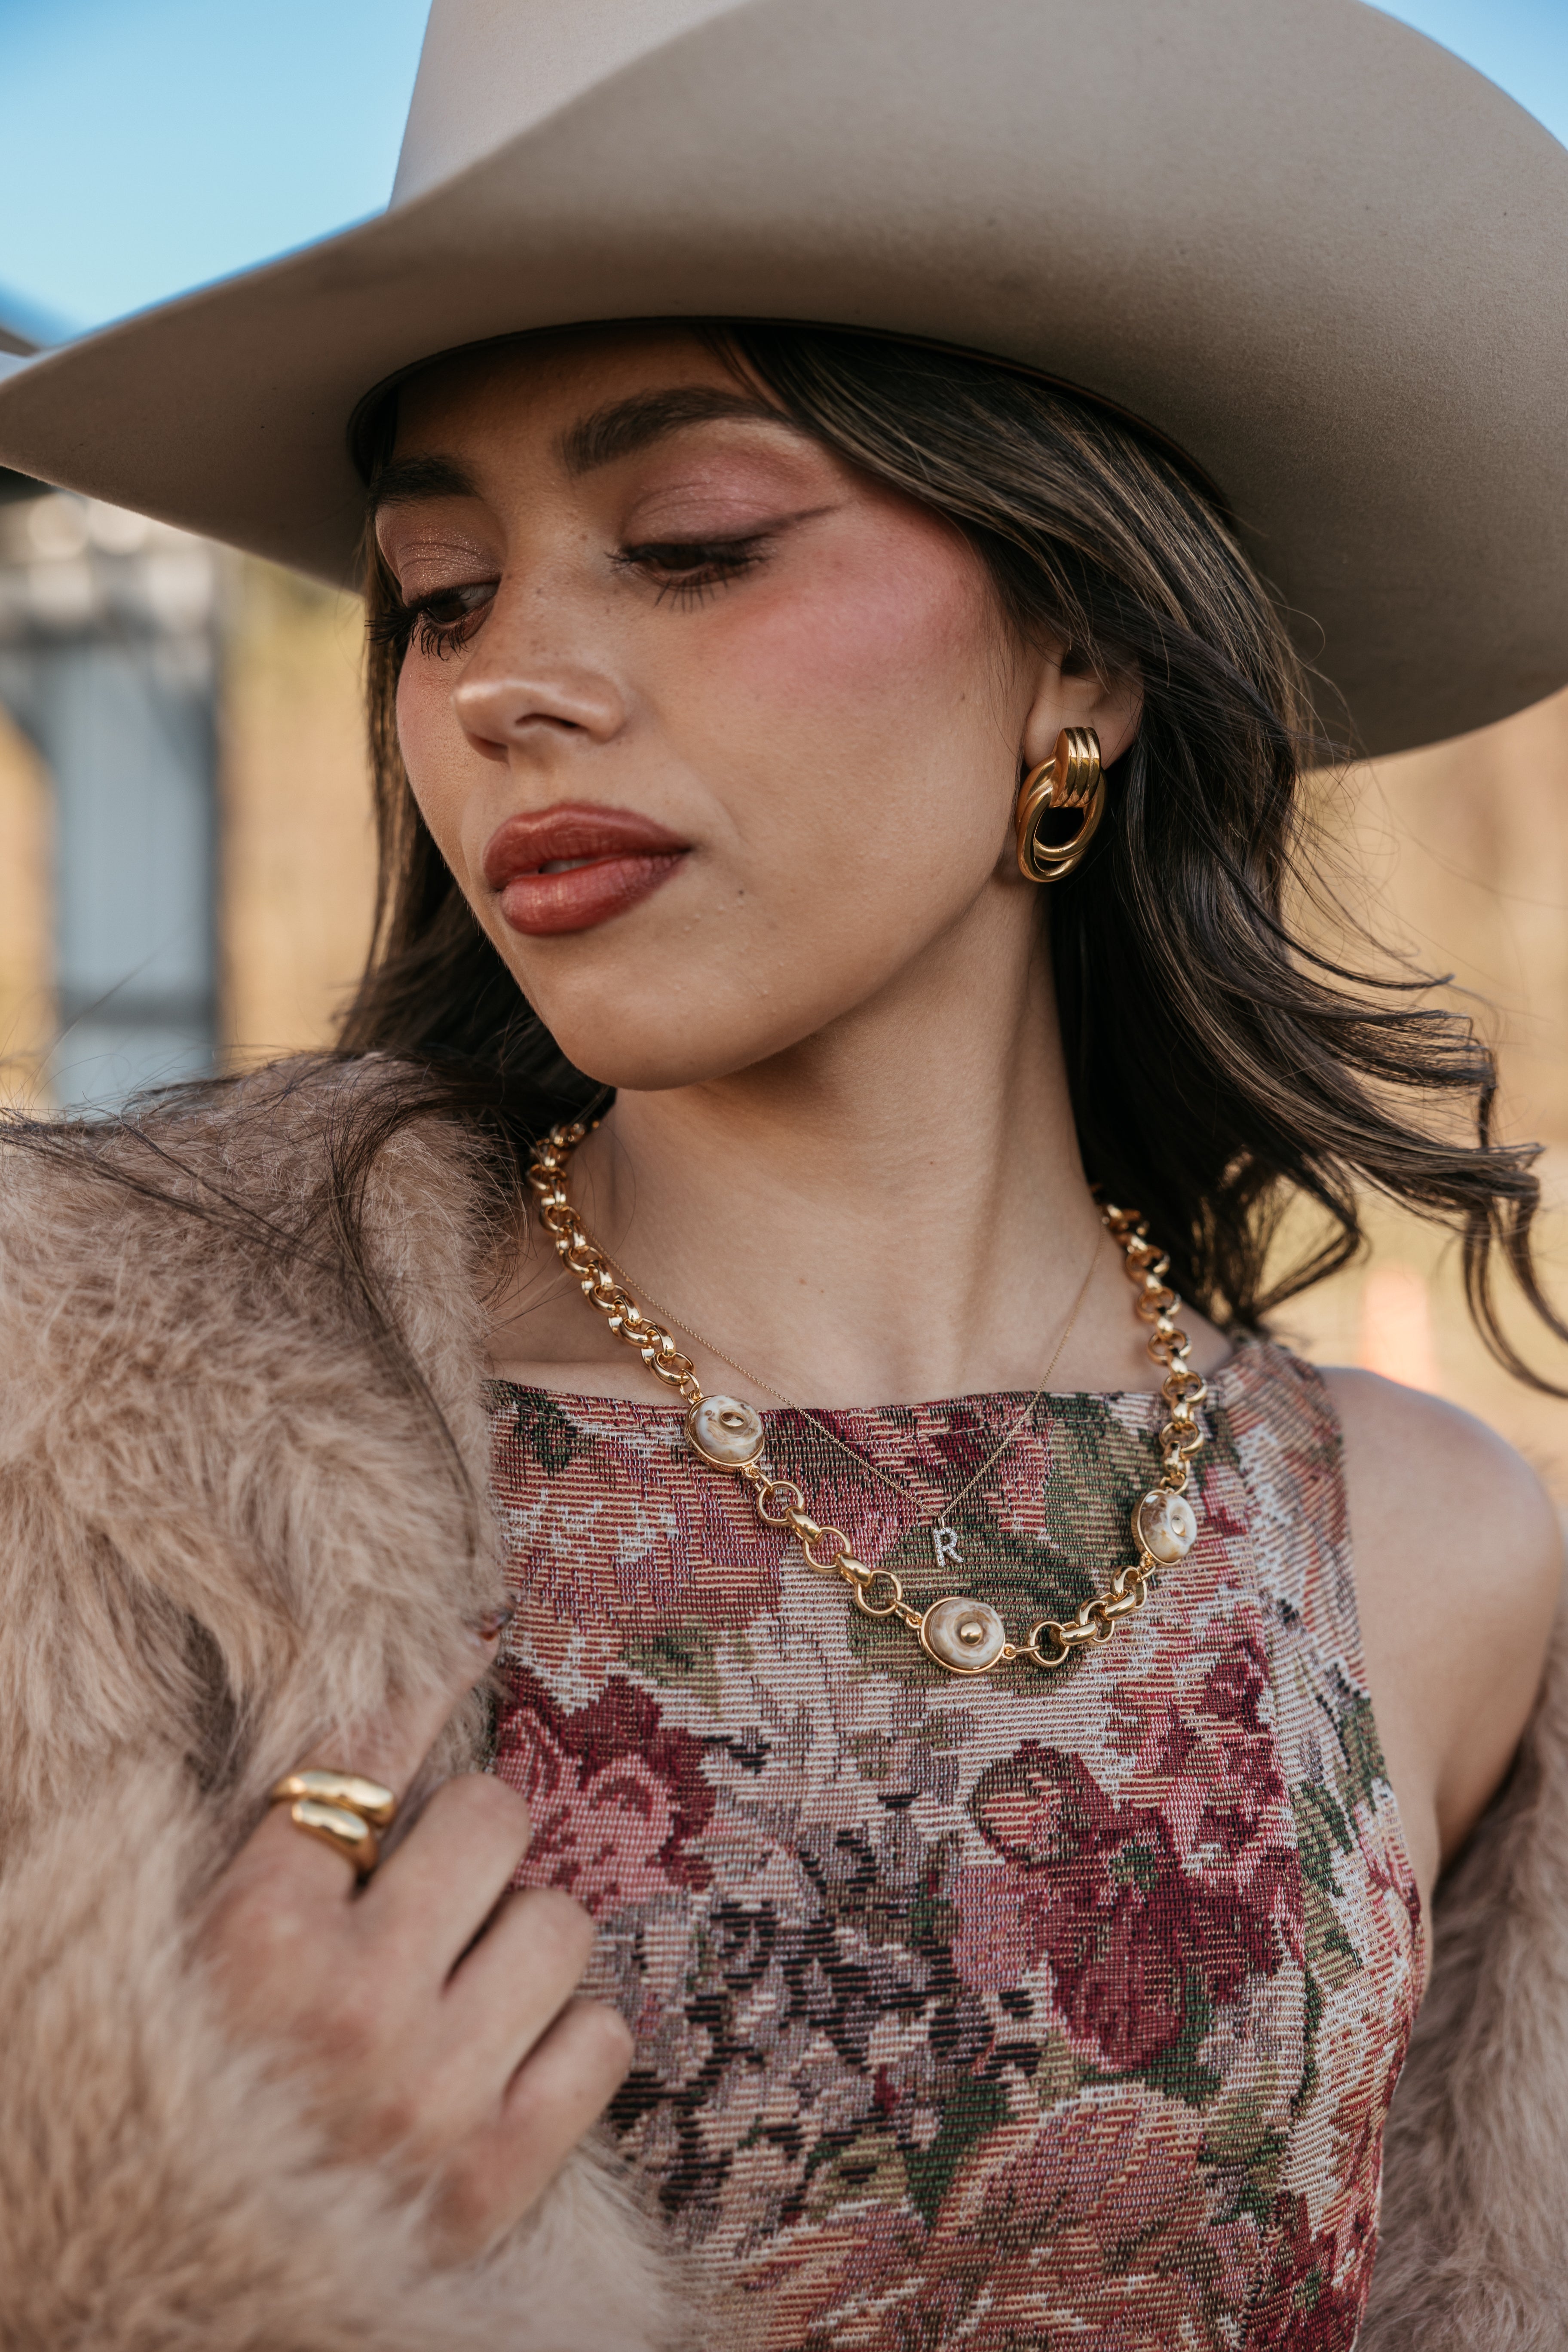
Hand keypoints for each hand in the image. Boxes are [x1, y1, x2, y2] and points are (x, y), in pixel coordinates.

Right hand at [199, 1625, 631, 2258]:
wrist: (213, 2279)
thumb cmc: (226, 2073)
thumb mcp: (221, 1938)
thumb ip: (307, 1818)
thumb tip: (434, 1664)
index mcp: (258, 1939)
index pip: (366, 1760)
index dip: (420, 1703)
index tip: (453, 1665)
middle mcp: (350, 2006)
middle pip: (493, 1820)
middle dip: (475, 1847)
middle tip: (443, 1896)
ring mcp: (431, 2092)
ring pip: (561, 1924)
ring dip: (526, 1947)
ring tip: (471, 1990)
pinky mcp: (499, 2175)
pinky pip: (603, 2038)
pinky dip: (568, 2044)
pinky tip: (509, 2063)